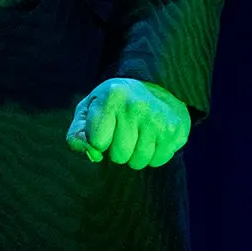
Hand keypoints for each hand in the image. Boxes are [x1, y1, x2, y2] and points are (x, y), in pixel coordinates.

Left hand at [65, 77, 190, 169]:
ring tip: (138, 134)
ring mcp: (157, 118)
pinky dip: (153, 156)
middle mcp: (135, 105)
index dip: (99, 141)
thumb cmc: (114, 104)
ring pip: (138, 162)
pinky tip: (153, 137)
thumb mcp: (89, 111)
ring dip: (135, 155)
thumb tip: (93, 155)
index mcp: (111, 96)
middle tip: (124, 131)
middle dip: (118, 150)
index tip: (105, 128)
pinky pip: (156, 162)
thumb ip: (77, 134)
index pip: (97, 143)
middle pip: (118, 156)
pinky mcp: (174, 131)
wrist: (157, 87)